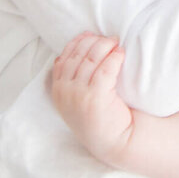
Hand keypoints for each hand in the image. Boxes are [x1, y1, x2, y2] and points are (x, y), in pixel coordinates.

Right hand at [50, 32, 134, 165]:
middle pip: (78, 56)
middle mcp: (65, 92)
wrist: (113, 141)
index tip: (90, 35)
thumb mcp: (77, 98)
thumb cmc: (99, 117)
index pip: (64, 58)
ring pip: (91, 60)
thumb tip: (81, 46)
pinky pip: (105, 69)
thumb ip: (73, 78)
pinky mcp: (96, 97)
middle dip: (94, 42)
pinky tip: (121, 54)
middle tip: (109, 38)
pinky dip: (113, 58)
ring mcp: (78, 95)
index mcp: (58, 91)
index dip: (77, 43)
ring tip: (116, 42)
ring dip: (105, 46)